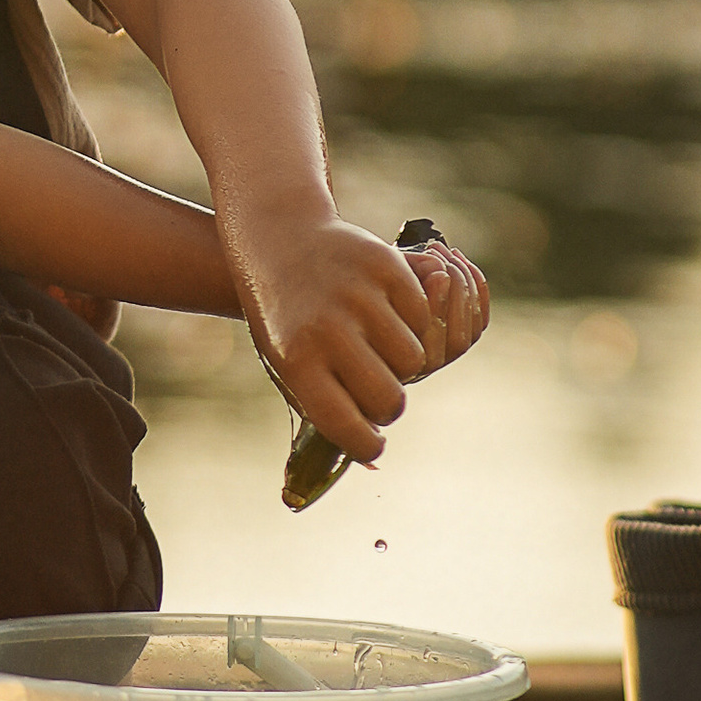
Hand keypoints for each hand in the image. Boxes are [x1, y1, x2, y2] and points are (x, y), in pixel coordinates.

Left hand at [243, 215, 489, 468]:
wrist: (278, 238)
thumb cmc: (285, 318)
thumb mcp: (286, 363)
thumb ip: (327, 410)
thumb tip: (375, 462)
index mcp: (296, 360)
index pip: (346, 427)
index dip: (366, 445)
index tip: (372, 444)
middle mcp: (328, 328)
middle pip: (389, 399)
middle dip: (389, 407)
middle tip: (380, 396)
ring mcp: (359, 294)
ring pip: (414, 359)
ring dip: (403, 363)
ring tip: (378, 351)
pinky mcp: (385, 266)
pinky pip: (421, 317)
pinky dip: (411, 323)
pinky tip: (384, 314)